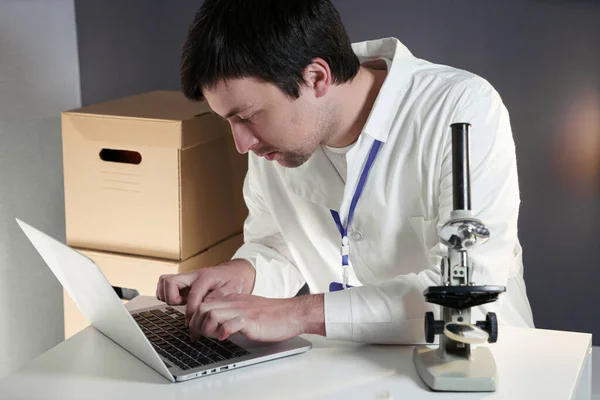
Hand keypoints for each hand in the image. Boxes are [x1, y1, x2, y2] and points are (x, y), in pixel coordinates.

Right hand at [155, 259, 254, 323]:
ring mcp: (187, 278)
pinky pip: (166, 285)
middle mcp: (193, 275)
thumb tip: (204, 308)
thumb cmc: (235, 281)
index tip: (193, 326)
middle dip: (172, 299)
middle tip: (182, 307)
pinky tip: (178, 302)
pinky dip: (167, 294)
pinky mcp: (184, 283)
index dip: (191, 313)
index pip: (192, 295)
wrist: (237, 272)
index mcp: (206, 277)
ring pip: (164, 281)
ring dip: (167, 296)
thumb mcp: (232, 290)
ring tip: (179, 304)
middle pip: (168, 282)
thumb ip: (218, 299)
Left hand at [188, 293, 324, 341]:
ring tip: (212, 336)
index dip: (196, 318)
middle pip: (203, 307)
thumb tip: (218, 326)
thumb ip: (233, 314)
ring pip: (211, 313)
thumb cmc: (273, 315)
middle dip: (196, 324)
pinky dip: (223, 331)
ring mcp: (242, 311)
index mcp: (233, 300)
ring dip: (206, 327)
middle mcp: (234, 303)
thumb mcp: (248, 310)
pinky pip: (231, 323)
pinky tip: (225, 337)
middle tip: (199, 337)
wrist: (292, 313)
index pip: (205, 303)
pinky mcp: (250, 320)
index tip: (197, 331)